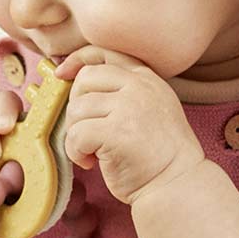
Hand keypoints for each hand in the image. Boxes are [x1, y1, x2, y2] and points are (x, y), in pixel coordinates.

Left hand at [54, 47, 202, 204]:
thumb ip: (123, 92)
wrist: (177, 185)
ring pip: (77, 109)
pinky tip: (90, 163)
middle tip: (87, 131)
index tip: (61, 74)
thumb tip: (73, 80)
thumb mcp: (150, 108)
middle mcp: (139, 87)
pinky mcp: (117, 132)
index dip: (77, 60)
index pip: (104, 53)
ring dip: (76, 135)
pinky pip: (76, 134)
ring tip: (93, 152)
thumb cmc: (158, 155)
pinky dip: (76, 152)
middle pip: (84, 80)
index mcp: (147, 78)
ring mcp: (129, 107)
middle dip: (76, 107)